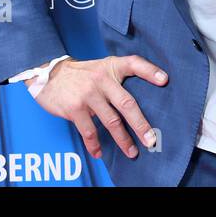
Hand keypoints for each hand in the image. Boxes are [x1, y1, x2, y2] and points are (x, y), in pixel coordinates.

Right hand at [32, 56, 167, 159]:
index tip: (165, 80)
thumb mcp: (102, 67)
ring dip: (123, 140)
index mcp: (111, 67)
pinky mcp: (75, 108)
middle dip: (140, 124)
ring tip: (132, 152)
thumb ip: (119, 77)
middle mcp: (101, 79)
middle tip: (151, 140)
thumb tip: (142, 99)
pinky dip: (95, 145)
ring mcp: (88, 94)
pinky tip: (99, 152)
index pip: (134, 63)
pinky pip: (89, 131)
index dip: (150, 71)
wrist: (50, 75)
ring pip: (111, 122)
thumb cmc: (83, 74)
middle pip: (127, 103)